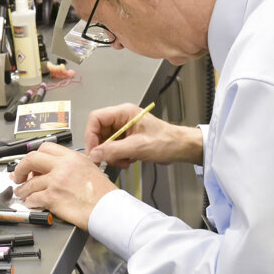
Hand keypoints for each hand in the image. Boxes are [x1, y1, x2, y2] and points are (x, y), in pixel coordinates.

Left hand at [11, 143, 116, 229]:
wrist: (109, 210)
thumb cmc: (103, 194)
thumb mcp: (90, 168)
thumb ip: (71, 165)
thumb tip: (55, 169)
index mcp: (71, 157)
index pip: (45, 148)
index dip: (34, 156)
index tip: (30, 163)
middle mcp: (62, 166)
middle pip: (31, 159)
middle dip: (21, 168)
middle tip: (18, 175)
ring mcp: (56, 181)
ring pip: (30, 182)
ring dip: (22, 188)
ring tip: (21, 192)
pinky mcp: (53, 197)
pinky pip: (34, 198)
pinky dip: (30, 201)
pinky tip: (30, 202)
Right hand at [84, 103, 202, 167]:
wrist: (182, 148)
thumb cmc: (166, 142)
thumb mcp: (138, 147)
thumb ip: (114, 150)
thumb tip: (93, 155)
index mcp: (123, 112)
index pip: (96, 118)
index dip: (91, 134)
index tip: (93, 151)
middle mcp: (121, 118)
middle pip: (99, 131)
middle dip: (102, 148)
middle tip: (106, 160)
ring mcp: (123, 128)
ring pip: (105, 141)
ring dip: (111, 154)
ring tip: (124, 161)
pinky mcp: (126, 138)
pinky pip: (113, 147)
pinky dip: (117, 157)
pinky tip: (128, 160)